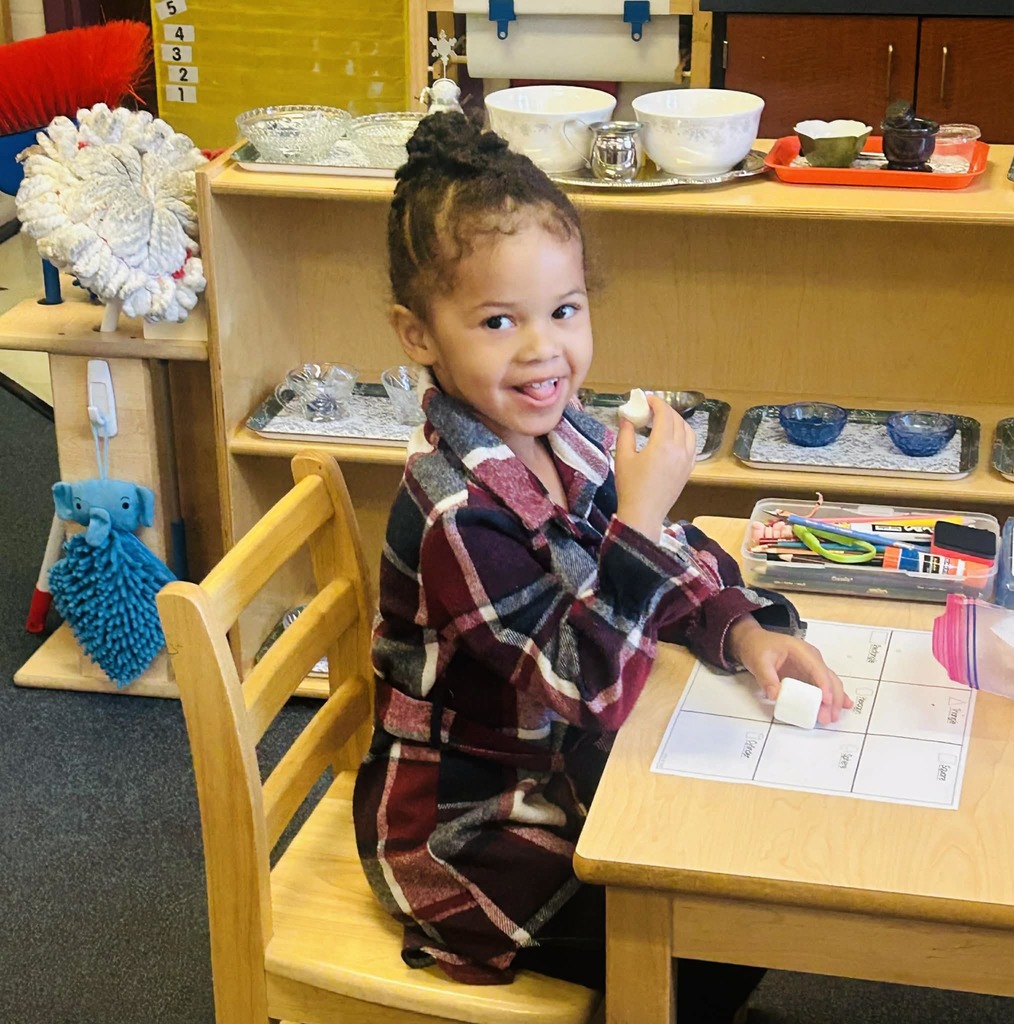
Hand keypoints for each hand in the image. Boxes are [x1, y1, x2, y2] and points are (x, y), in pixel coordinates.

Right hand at [614, 394, 696, 540]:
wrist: (643, 514)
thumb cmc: (630, 486)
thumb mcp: (623, 457)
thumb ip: (626, 433)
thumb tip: (627, 417)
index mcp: (662, 444)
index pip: (664, 414)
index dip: (656, 402)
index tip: (646, 399)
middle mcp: (679, 449)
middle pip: (677, 420)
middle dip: (665, 410)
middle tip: (651, 409)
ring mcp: (687, 460)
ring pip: (688, 431)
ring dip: (677, 421)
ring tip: (663, 421)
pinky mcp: (688, 470)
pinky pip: (691, 445)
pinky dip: (684, 435)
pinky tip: (673, 438)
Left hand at [727, 617, 852, 724]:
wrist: (753, 642)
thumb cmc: (758, 647)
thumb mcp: (758, 661)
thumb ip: (766, 678)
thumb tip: (775, 695)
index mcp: (801, 650)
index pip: (817, 668)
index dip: (824, 685)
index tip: (826, 701)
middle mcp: (811, 658)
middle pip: (828, 678)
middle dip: (832, 698)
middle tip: (828, 717)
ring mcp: (811, 667)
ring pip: (830, 684)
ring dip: (834, 701)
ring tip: (832, 717)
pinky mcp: (808, 675)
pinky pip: (823, 687)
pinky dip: (832, 698)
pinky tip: (840, 707)